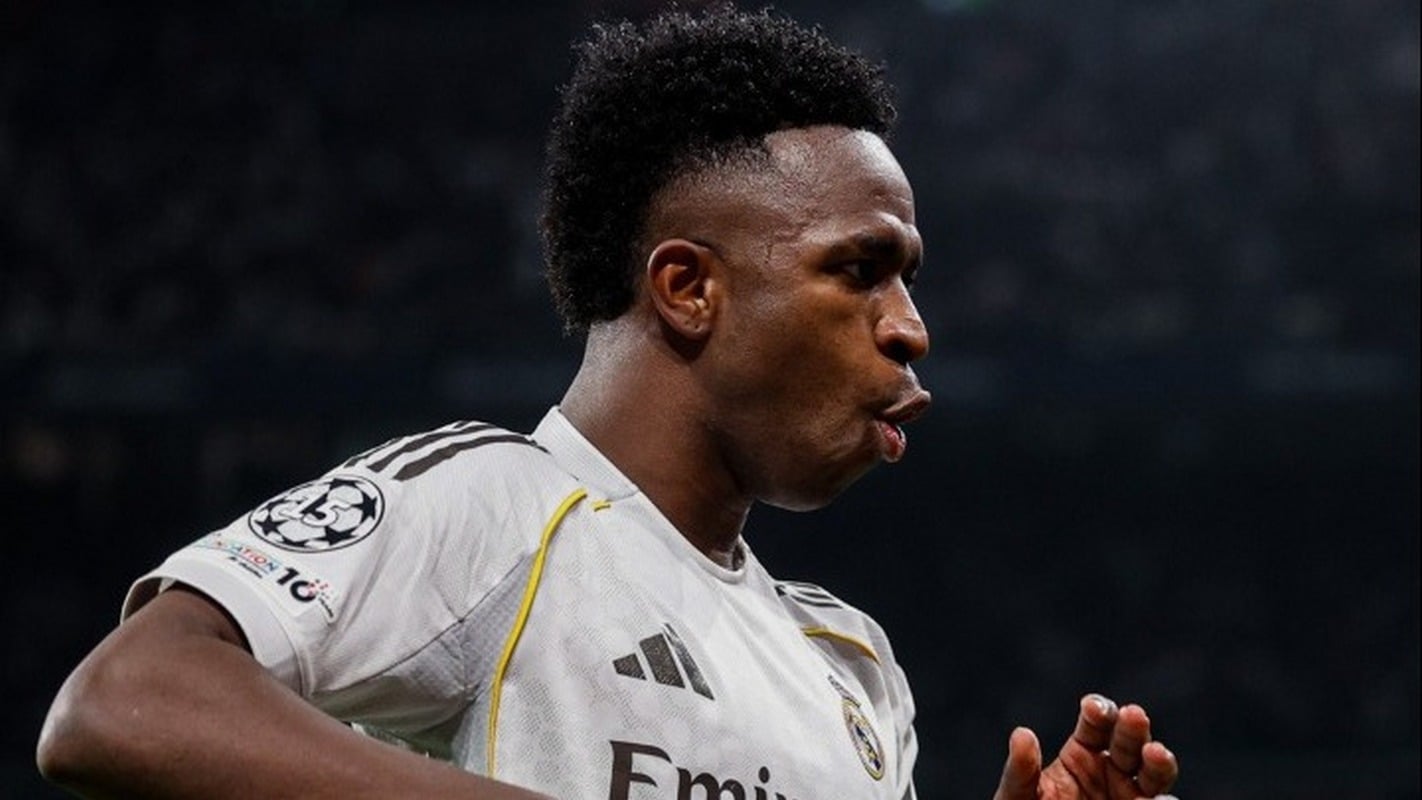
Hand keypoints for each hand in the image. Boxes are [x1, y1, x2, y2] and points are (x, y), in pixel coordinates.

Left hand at [993, 693, 1178, 799]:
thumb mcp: (1018, 797)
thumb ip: (1020, 770)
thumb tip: (1022, 734)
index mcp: (1081, 754)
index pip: (1096, 722)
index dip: (1098, 710)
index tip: (1092, 708)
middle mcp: (1113, 770)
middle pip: (1130, 741)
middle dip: (1132, 727)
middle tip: (1133, 715)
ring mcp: (1131, 795)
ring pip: (1154, 773)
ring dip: (1158, 760)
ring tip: (1155, 753)